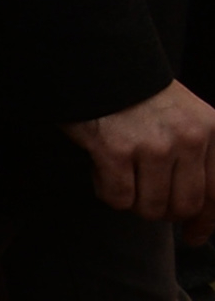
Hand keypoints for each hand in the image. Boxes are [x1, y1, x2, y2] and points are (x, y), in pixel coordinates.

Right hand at [69, 79, 214, 231]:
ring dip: (134, 202)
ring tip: (124, 178)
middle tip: (147, 196)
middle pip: (184, 206)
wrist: (98, 65)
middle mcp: (189, 138)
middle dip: (164, 210)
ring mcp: (153, 146)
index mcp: (211, 130)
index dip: (207, 221)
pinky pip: (117, 199)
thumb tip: (199, 223)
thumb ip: (201, 161)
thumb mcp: (188, 119)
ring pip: (150, 208)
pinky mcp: (115, 150)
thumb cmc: (140, 96)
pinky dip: (108, 191)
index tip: (195, 234)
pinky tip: (103, 170)